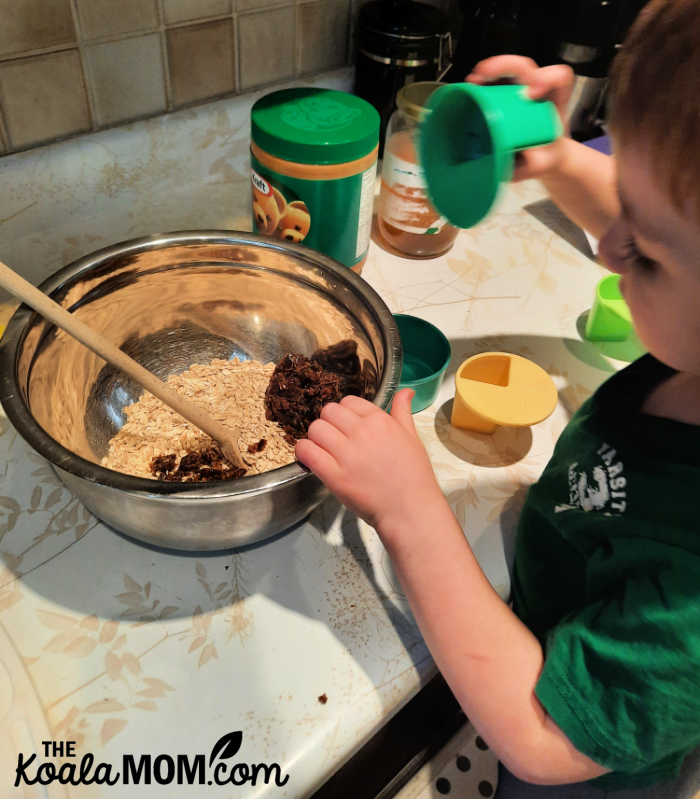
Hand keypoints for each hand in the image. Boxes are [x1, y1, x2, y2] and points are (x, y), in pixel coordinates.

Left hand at [295, 389, 442, 530]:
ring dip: (315, 438)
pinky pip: (307, 451)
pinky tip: (311, 459)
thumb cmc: (413, 476)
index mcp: (380, 420)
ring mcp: (347, 454)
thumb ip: (402, 411)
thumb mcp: (412, 437)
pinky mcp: (334, 475)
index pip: (348, 401)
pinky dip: (304, 452)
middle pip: (328, 411)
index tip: (347, 426)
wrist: (410, 510)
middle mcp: (362, 432)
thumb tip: (405, 391)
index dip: (345, 413)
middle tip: (334, 439)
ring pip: (315, 429)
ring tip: (324, 450)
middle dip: (329, 423)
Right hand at [466, 55, 573, 179]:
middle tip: (488, 75)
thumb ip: (532, 161)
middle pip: (525, 67)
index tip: (531, 95)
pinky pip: (493, 83)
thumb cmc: (543, 158)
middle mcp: (535, 93)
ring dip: (490, 70)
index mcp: (552, 104)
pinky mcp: (502, 98)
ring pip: (508, 70)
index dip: (546, 79)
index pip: (558, 78)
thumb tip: (514, 153)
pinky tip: (471, 86)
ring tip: (475, 81)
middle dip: (506, 66)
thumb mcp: (542, 164)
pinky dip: (480, 82)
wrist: (538, 162)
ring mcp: (517, 94)